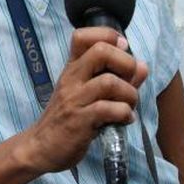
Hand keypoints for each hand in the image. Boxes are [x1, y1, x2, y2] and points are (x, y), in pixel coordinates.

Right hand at [16, 27, 147, 174]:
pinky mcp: (79, 121)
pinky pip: (109, 110)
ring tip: (129, 105)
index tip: (122, 49)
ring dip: (129, 94)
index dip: (108, 35)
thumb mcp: (87, 94)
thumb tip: (142, 65)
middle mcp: (71, 79)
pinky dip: (125, 114)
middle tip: (129, 81)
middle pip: (101, 51)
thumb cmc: (67, 119)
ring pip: (109, 82)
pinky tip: (124, 120)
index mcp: (72, 68)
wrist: (40, 147)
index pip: (82, 36)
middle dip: (126, 63)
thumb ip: (117, 79)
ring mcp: (74, 99)